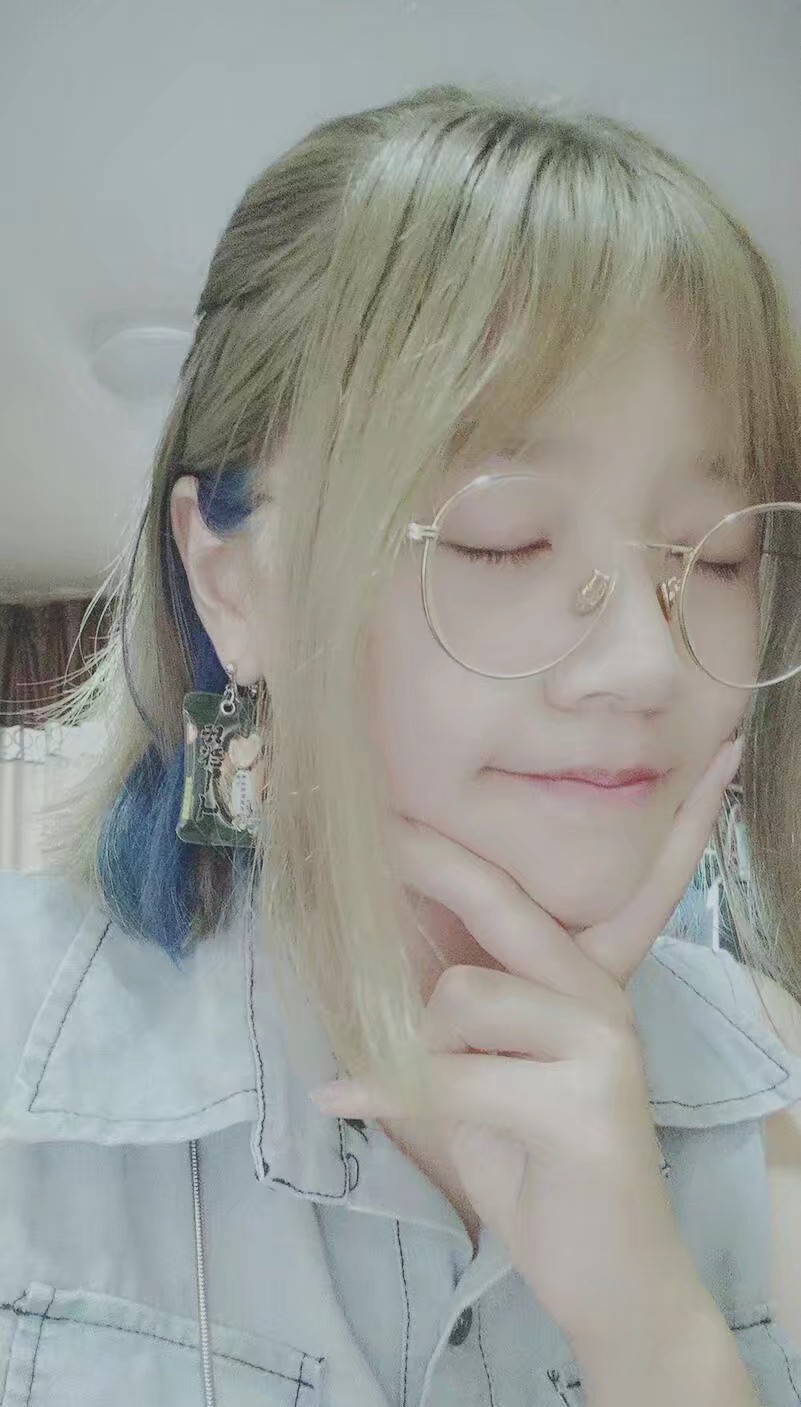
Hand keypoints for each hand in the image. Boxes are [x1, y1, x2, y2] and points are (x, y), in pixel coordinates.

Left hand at [311, 738, 742, 1352]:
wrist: (608, 1272)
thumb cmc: (536, 1159)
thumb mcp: (491, 1069)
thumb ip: (454, 1008)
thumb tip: (365, 942)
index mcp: (583, 976)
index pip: (545, 887)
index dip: (490, 837)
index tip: (457, 789)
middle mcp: (599, 993)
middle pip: (497, 902)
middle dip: (426, 861)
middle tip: (364, 832)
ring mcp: (600, 1044)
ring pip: (458, 998)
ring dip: (417, 1046)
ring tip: (423, 1089)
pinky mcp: (580, 1105)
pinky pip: (450, 1078)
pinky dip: (382, 1091)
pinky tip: (339, 1097)